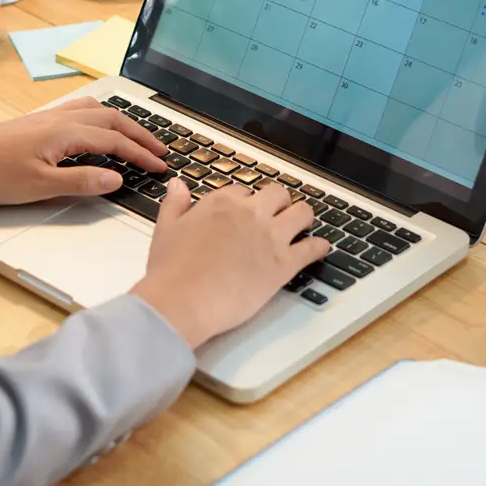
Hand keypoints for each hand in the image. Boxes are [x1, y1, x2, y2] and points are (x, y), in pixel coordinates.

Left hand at [0, 98, 167, 204]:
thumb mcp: (39, 186)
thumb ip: (81, 181)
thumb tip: (117, 178)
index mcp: (65, 133)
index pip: (115, 141)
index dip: (141, 154)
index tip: (161, 167)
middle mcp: (60, 118)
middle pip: (111, 119)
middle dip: (140, 134)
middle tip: (160, 150)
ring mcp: (48, 117)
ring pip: (96, 110)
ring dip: (121, 122)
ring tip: (137, 136)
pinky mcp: (37, 122)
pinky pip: (80, 111)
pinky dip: (101, 116)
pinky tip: (97, 126)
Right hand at [132, 181, 329, 348]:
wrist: (182, 301)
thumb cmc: (170, 270)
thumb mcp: (166, 229)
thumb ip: (175, 204)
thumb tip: (178, 184)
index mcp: (221, 202)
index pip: (244, 191)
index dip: (247, 202)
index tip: (246, 213)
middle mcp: (250, 213)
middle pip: (278, 194)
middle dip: (279, 203)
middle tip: (278, 216)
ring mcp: (270, 237)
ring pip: (302, 212)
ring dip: (303, 217)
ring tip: (303, 226)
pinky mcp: (284, 263)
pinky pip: (312, 248)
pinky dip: (319, 247)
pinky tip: (319, 249)